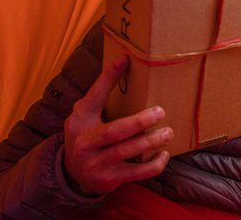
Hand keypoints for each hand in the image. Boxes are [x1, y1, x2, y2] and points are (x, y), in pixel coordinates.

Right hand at [62, 56, 172, 195]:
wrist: (72, 175)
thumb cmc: (86, 135)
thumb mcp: (84, 115)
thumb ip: (98, 96)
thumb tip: (122, 62)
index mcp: (80, 121)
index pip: (94, 97)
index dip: (107, 78)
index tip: (125, 60)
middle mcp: (85, 143)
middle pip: (114, 131)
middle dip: (140, 121)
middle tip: (160, 111)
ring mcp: (96, 163)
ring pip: (127, 151)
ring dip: (151, 141)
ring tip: (168, 132)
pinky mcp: (110, 179)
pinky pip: (137, 173)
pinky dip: (154, 165)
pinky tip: (164, 154)